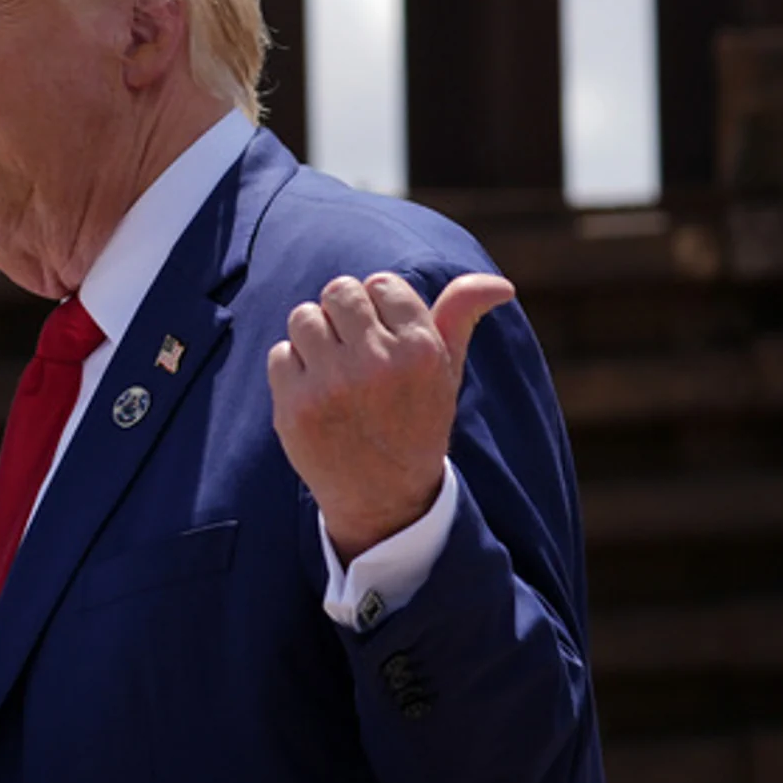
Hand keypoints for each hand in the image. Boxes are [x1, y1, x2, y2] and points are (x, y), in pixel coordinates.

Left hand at [266, 271, 514, 564]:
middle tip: (356, 350)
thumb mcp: (446, 372)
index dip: (379, 306)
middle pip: (338, 291)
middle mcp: (377, 363)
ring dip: (315, 337)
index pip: (381, 283)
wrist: (384, 499)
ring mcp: (331, 385)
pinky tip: (316, 396)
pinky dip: (293, 369)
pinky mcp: (294, 406)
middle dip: (343, 314)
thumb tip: (501, 284)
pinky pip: (281, 353)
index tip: (385, 337)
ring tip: (335, 371)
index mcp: (420, 349)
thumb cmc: (416, 421)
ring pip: (304, 317)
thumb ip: (462, 317)